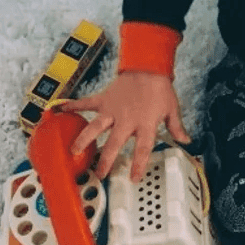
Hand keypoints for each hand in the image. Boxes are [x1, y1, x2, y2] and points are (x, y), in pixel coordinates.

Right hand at [59, 71, 190, 180]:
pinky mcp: (104, 99)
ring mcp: (112, 110)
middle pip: (113, 144)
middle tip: (99, 175)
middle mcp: (126, 120)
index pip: (142, 150)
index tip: (133, 179)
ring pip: (94, 128)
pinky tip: (57, 109)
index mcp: (145, 124)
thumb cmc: (160, 88)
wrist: (148, 65)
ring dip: (83, 140)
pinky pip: (86, 103)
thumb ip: (176, 127)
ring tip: (74, 152)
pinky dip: (72, 105)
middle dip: (105, 161)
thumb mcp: (172, 108)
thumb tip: (186, 141)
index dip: (138, 166)